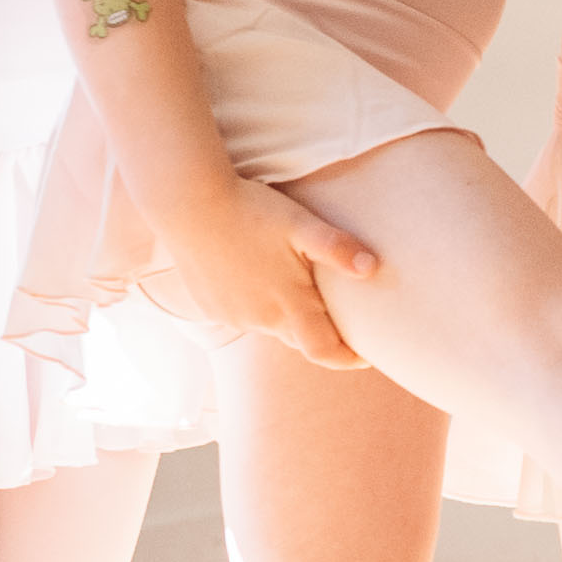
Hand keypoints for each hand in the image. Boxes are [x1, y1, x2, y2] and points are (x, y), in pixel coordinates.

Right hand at [148, 172, 387, 374]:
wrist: (187, 202)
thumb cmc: (250, 210)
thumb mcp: (301, 223)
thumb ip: (338, 248)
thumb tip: (373, 269)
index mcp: (288, 305)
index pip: (324, 351)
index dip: (347, 359)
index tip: (365, 356)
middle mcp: (259, 320)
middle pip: (298, 337)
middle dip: (317, 330)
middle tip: (332, 309)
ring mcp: (231, 316)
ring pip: (268, 325)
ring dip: (282, 312)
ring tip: (287, 280)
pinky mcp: (209, 306)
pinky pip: (240, 314)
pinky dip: (253, 302)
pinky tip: (251, 272)